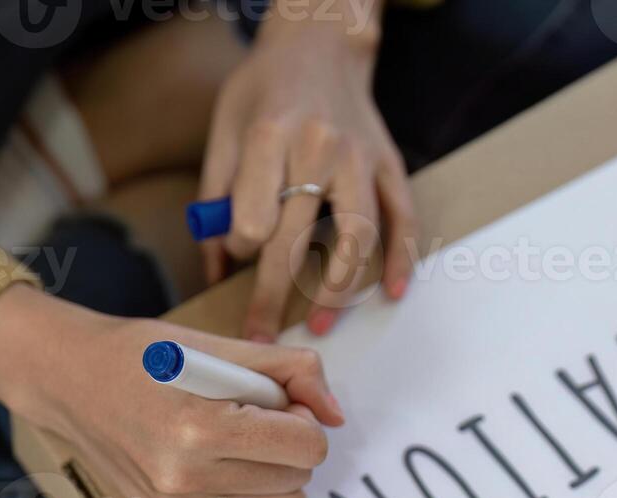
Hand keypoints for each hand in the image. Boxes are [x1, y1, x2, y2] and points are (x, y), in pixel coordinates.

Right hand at [0, 285, 343, 497]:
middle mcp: (185, 478)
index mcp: (200, 427)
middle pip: (298, 477)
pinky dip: (245, 495)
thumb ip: (291, 371)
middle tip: (249, 416)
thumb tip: (336, 415)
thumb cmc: (142, 357)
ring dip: (271, 473)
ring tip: (231, 440)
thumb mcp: (219, 345)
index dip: (303, 418)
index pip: (307, 445)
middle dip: (288, 445)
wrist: (68, 383)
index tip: (277, 401)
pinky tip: (213, 464)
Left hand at [198, 11, 413, 341]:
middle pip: (297, 237)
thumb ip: (215, 198)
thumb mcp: (225, 129)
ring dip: (338, 288)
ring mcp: (361, 157)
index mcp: (271, 135)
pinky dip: (400, 257)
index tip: (236, 252)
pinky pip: (402, 217)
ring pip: (357, 235)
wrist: (320, 45)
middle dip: (273, 294)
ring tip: (318, 322)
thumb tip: (214, 265)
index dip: (240, 244)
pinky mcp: (390, 163)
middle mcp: (320, 147)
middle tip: (259, 335)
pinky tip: (391, 291)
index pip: (253, 214)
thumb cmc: (264, 90)